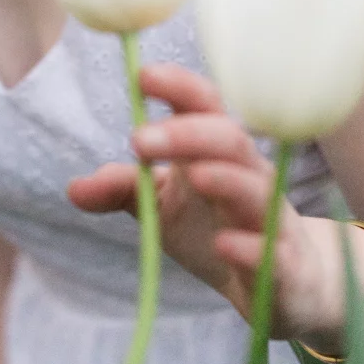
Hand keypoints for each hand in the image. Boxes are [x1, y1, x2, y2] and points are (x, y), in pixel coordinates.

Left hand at [68, 63, 330, 336]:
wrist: (290, 287)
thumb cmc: (220, 230)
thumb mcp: (166, 209)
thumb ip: (124, 192)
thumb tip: (72, 188)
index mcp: (219, 155)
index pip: (206, 108)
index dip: (180, 88)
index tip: (143, 76)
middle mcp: (252, 178)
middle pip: (231, 141)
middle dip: (189, 134)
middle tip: (139, 139)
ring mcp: (274, 222)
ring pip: (260, 191)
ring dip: (227, 179)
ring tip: (194, 175)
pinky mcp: (287, 268)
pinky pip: (274, 254)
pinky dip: (251, 248)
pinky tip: (225, 246)